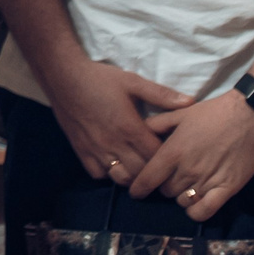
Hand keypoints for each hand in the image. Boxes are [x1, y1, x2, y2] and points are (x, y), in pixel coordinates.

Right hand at [45, 56, 194, 181]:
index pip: (156, 156)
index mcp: (130, 128)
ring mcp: (96, 149)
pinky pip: (99, 174)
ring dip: (131, 175)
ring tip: (136, 165)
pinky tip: (114, 162)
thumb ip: (161, 94)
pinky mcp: (81, 150)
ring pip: (120, 178)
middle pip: (141, 172)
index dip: (167, 158)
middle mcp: (114, 144)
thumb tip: (190, 102)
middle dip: (152, 171)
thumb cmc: (100, 78)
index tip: (172, 154)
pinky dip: (109, 173)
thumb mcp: (133, 81)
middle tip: (157, 163)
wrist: (62, 76)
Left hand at [127, 90, 253, 220]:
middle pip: (166, 191)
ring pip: (183, 202)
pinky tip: (197, 203)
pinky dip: (197, 212)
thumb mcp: (179, 114)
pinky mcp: (228, 189)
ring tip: (187, 187)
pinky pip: (205, 211)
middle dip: (165, 186)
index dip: (139, 188)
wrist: (249, 116)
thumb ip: (157, 124)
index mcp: (172, 152)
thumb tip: (139, 132)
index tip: (136, 192)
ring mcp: (207, 181)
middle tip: (172, 178)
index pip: (147, 179)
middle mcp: (187, 170)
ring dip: (182, 197)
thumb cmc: (212, 113)